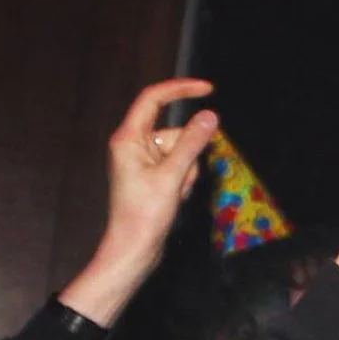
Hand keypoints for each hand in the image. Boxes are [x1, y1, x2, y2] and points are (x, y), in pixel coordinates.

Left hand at [100, 76, 218, 264]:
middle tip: (179, 181)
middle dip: (187, 153)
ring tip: (174, 194)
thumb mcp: (173, 176)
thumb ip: (192, 144)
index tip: (208, 89)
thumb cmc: (143, 216)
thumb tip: (210, 117)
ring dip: (186, 171)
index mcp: (128, 138)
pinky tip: (174, 199)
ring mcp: (142, 161)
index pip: (154, 98)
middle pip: (174, 131)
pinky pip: (177, 166)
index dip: (181, 89)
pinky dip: (182, 180)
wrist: (133, 250)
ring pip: (180, 151)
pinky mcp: (151, 175)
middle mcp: (133, 145)